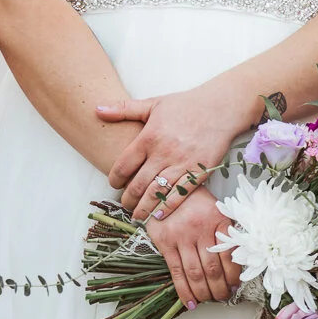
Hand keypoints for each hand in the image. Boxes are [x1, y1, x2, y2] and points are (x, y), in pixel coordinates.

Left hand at [98, 86, 252, 213]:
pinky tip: (160, 214)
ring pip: (157, 193)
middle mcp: (164, 153)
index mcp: (149, 137)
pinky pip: (181, 194)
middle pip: (138, 184)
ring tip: (138, 215)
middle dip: (128, 199)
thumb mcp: (153, 103)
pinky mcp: (199, 172)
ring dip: (145, 207)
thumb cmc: (186, 105)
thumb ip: (124, 109)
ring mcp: (182, 164)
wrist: (221, 107)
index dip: (114, 179)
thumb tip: (97, 109)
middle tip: (124, 205)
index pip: (124, 165)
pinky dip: (169, 207)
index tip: (113, 184)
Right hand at [145, 185, 241, 305]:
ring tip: (209, 300)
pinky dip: (184, 290)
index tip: (235, 286)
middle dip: (220, 289)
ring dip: (204, 293)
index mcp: (219, 221)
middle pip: (213, 269)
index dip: (234, 276)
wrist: (167, 187)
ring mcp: (181, 237)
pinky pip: (176, 272)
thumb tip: (235, 266)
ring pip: (196, 274)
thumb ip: (226, 234)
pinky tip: (190, 302)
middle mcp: (201, 230)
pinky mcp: (165, 242)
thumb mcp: (218, 211)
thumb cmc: (196, 202)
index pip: (230, 256)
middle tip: (223, 297)